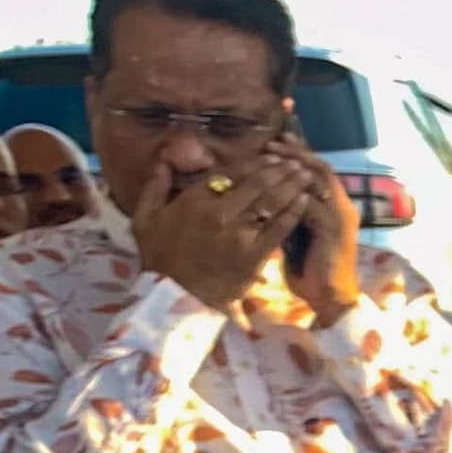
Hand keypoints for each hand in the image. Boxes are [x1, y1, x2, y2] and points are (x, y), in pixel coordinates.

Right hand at [131, 154, 311, 312]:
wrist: (174, 297)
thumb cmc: (159, 257)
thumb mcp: (145, 217)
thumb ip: (155, 185)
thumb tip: (164, 158)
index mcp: (195, 200)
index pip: (231, 172)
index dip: (254, 162)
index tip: (269, 155)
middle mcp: (220, 213)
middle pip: (257, 184)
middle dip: (279, 169)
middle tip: (295, 161)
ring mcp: (239, 234)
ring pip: (272, 202)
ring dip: (291, 185)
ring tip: (304, 174)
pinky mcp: (254, 255)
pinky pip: (279, 228)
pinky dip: (294, 212)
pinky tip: (306, 200)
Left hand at [264, 135, 361, 323]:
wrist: (330, 298)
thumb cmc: (310, 270)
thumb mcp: (296, 235)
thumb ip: (287, 214)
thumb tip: (261, 196)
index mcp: (333, 206)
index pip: (316, 170)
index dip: (296, 155)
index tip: (272, 143)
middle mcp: (341, 205)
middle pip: (319, 167)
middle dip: (294, 153)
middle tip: (270, 142)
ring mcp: (340, 215)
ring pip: (318, 177)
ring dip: (293, 164)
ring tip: (271, 154)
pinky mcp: (334, 227)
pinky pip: (312, 200)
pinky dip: (294, 189)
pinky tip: (274, 182)